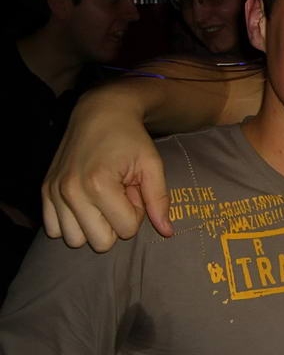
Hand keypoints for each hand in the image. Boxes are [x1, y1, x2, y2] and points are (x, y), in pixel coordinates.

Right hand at [42, 93, 172, 251]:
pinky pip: (54, 230)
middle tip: (119, 195)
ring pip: (75, 240)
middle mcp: (71, 192)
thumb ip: (159, 200)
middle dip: (116, 223)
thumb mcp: (152, 165)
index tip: (134, 190)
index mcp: (100, 185)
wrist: (100, 112)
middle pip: (100, 243)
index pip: (126, 230)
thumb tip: (167, 233)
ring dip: (93, 225)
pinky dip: (71, 222)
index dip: (137, 213)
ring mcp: (54, 192)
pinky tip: (85, 202)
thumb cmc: (131, 139)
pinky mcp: (45, 191)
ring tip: (102, 198)